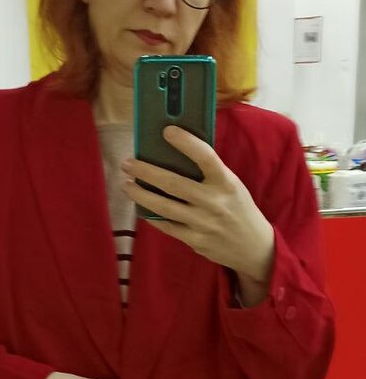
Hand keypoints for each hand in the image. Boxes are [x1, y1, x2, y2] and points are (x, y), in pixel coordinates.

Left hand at [121, 127, 275, 297]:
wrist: (253, 247)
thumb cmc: (238, 209)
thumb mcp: (232, 186)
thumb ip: (210, 174)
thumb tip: (177, 156)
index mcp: (226, 183)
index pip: (206, 157)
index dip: (186, 142)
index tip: (167, 131)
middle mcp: (214, 202)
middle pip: (173, 184)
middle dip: (147, 172)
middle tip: (128, 163)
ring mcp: (202, 223)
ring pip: (164, 207)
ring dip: (141, 194)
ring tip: (126, 184)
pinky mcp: (194, 240)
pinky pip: (166, 226)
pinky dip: (151, 215)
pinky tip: (140, 206)